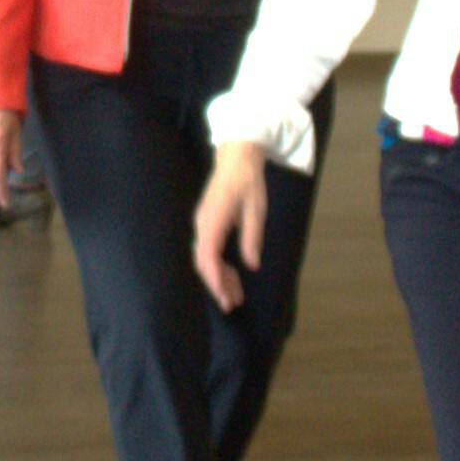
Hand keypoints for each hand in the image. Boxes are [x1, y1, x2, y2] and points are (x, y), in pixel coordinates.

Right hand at [192, 141, 271, 309]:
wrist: (236, 157)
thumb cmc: (248, 181)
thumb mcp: (256, 210)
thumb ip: (252, 238)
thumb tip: (251, 265)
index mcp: (213, 221)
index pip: (208, 258)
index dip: (215, 280)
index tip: (225, 297)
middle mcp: (203, 225)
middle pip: (204, 262)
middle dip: (217, 284)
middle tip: (232, 304)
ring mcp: (203, 224)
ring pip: (206, 258)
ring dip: (219, 276)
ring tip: (235, 294)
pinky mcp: (207, 223)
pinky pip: (210, 250)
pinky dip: (219, 265)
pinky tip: (231, 275)